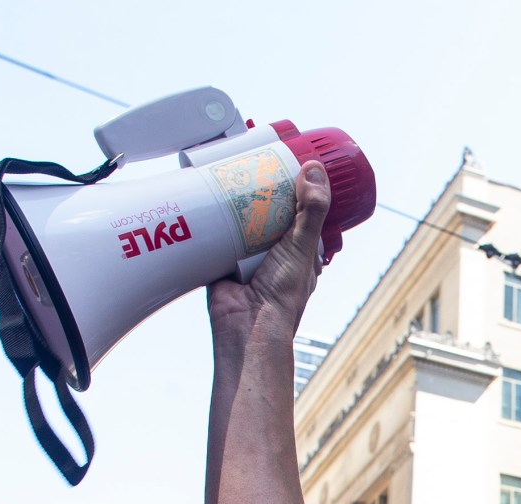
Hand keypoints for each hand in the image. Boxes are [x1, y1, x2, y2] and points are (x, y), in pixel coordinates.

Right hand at [207, 161, 331, 338]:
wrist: (247, 326)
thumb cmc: (283, 294)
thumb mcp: (303, 245)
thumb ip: (311, 210)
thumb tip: (313, 169)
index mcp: (299, 250)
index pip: (301, 211)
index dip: (296, 189)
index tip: (287, 163)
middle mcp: (273, 251)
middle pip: (268, 210)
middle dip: (261, 190)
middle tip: (254, 160)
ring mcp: (246, 254)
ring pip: (241, 219)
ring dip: (236, 201)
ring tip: (230, 169)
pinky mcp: (220, 258)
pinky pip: (216, 232)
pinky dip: (212, 217)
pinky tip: (207, 194)